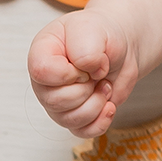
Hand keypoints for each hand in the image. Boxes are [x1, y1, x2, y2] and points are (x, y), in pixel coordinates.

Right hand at [28, 11, 138, 138]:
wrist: (120, 46)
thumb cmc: (101, 33)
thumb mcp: (94, 29)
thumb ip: (86, 49)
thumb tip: (88, 72)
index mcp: (41, 53)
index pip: (42, 72)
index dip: (69, 72)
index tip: (85, 63)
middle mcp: (45, 81)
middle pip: (55, 101)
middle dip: (86, 89)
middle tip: (98, 72)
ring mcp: (58, 102)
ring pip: (70, 120)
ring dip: (96, 103)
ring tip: (103, 84)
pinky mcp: (75, 116)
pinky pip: (83, 132)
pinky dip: (101, 121)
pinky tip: (109, 104)